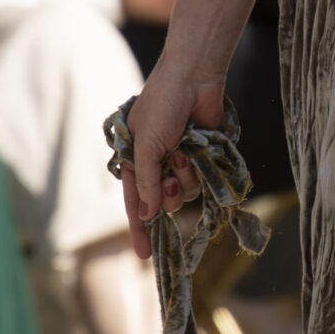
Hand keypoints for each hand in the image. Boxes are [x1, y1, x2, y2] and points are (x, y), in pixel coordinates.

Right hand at [119, 63, 225, 258]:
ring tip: (184, 153)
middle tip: (172, 175)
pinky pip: (201, 178)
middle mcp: (155, 163)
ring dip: (185, 177)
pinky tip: (196, 148)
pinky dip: (199, 167)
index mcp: (133, 159)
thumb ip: (147, 182)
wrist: (194, 78)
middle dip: (168, 194)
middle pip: (162, 201)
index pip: (134, 202)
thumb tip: (148, 213)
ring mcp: (179, 160)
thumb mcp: (147, 146)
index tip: (144, 255)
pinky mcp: (201, 155)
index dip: (139, 228)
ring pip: (185, 192)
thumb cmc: (163, 106)